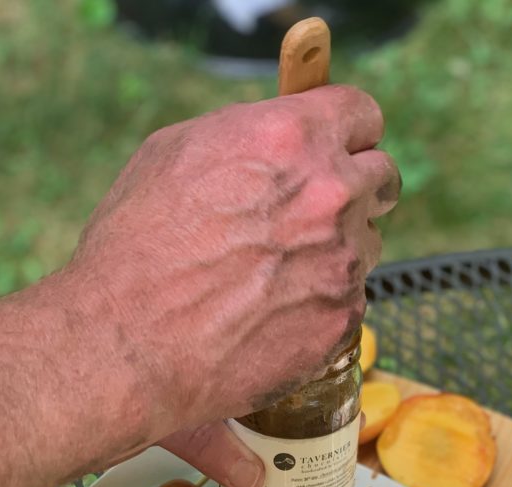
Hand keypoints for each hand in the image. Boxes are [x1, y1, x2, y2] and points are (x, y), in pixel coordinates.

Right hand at [60, 85, 398, 468]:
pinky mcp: (342, 319)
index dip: (349, 134)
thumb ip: (244, 136)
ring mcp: (343, 261)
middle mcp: (330, 194)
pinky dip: (321, 306)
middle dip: (354, 191)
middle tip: (316, 216)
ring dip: (336, 252)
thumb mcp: (174, 156)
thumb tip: (275, 140)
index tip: (342, 150)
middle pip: (381, 178)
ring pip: (367, 244)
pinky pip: (349, 301)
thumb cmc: (135, 250)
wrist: (130, 346)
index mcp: (292, 138)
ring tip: (276, 277)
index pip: (363, 115)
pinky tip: (272, 316)